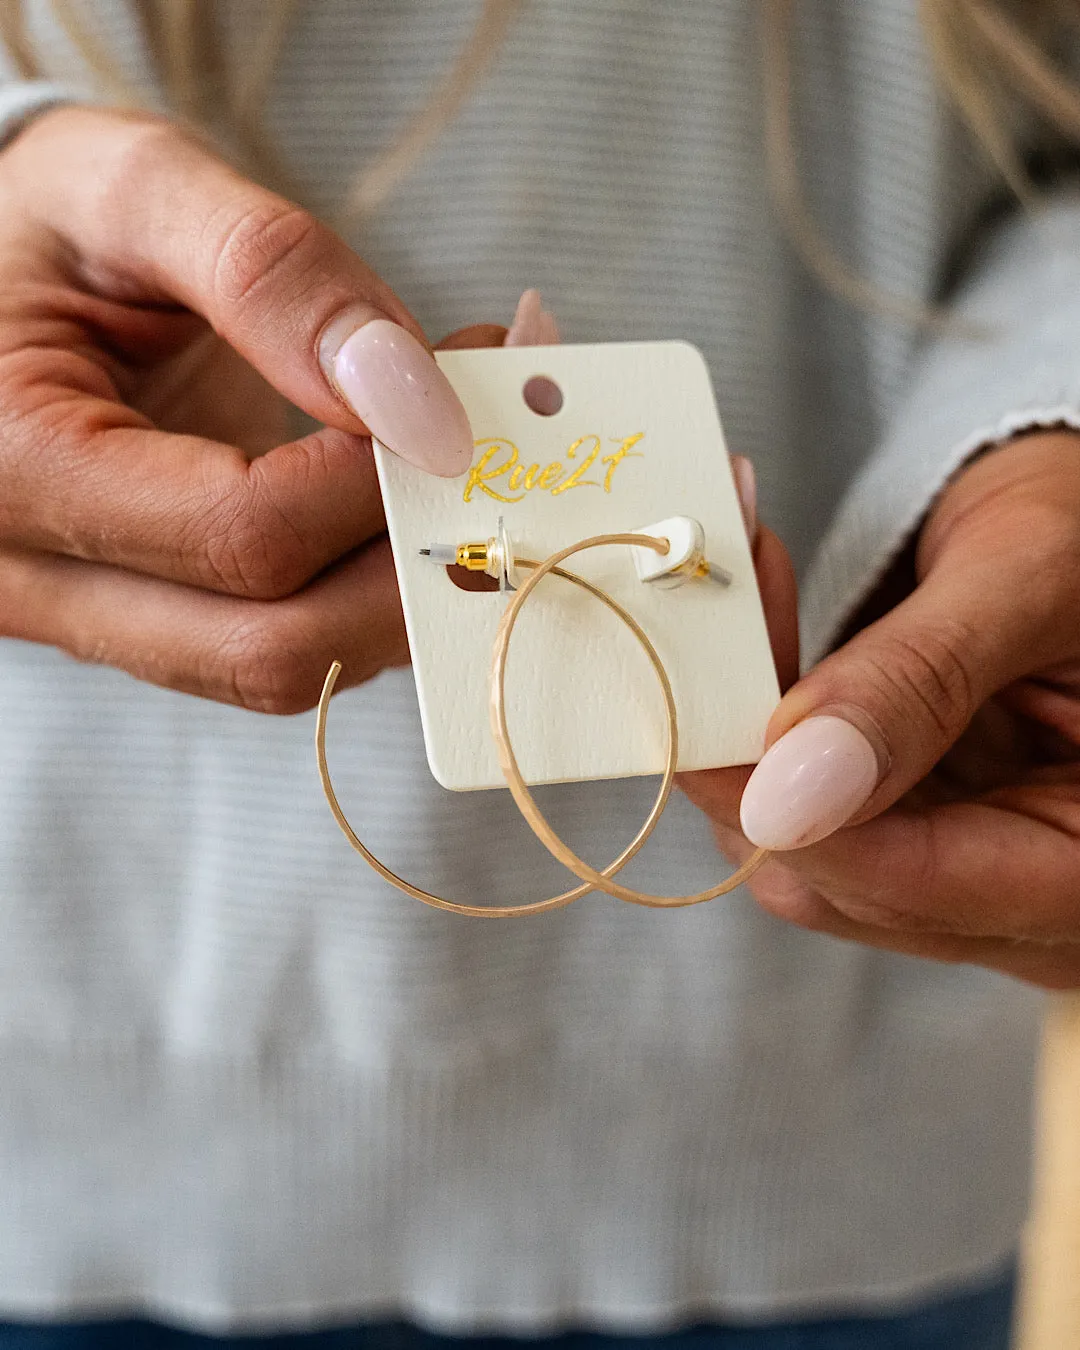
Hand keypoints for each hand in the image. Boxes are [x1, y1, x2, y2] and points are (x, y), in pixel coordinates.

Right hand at [0, 106, 489, 710]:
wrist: (2, 278)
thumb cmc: (49, 220)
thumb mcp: (135, 186)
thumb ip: (269, 271)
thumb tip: (416, 400)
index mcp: (14, 468)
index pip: (243, 533)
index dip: (378, 477)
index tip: (463, 386)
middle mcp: (39, 580)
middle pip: (273, 647)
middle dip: (413, 557)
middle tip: (497, 442)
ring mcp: (98, 620)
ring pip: (291, 665)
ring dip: (406, 578)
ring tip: (464, 453)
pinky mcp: (155, 623)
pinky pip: (287, 642)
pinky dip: (371, 580)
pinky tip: (415, 492)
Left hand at [684, 431, 1079, 988]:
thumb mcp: (1030, 582)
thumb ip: (916, 683)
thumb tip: (785, 791)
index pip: (909, 886)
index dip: (788, 815)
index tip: (703, 718)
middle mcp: (1020, 891)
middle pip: (834, 878)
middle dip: (750, 757)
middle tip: (709, 631)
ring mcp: (958, 863)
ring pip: (794, 842)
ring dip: (743, 725)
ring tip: (740, 596)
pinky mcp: (906, 820)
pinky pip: (797, 798)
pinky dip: (760, 717)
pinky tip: (755, 628)